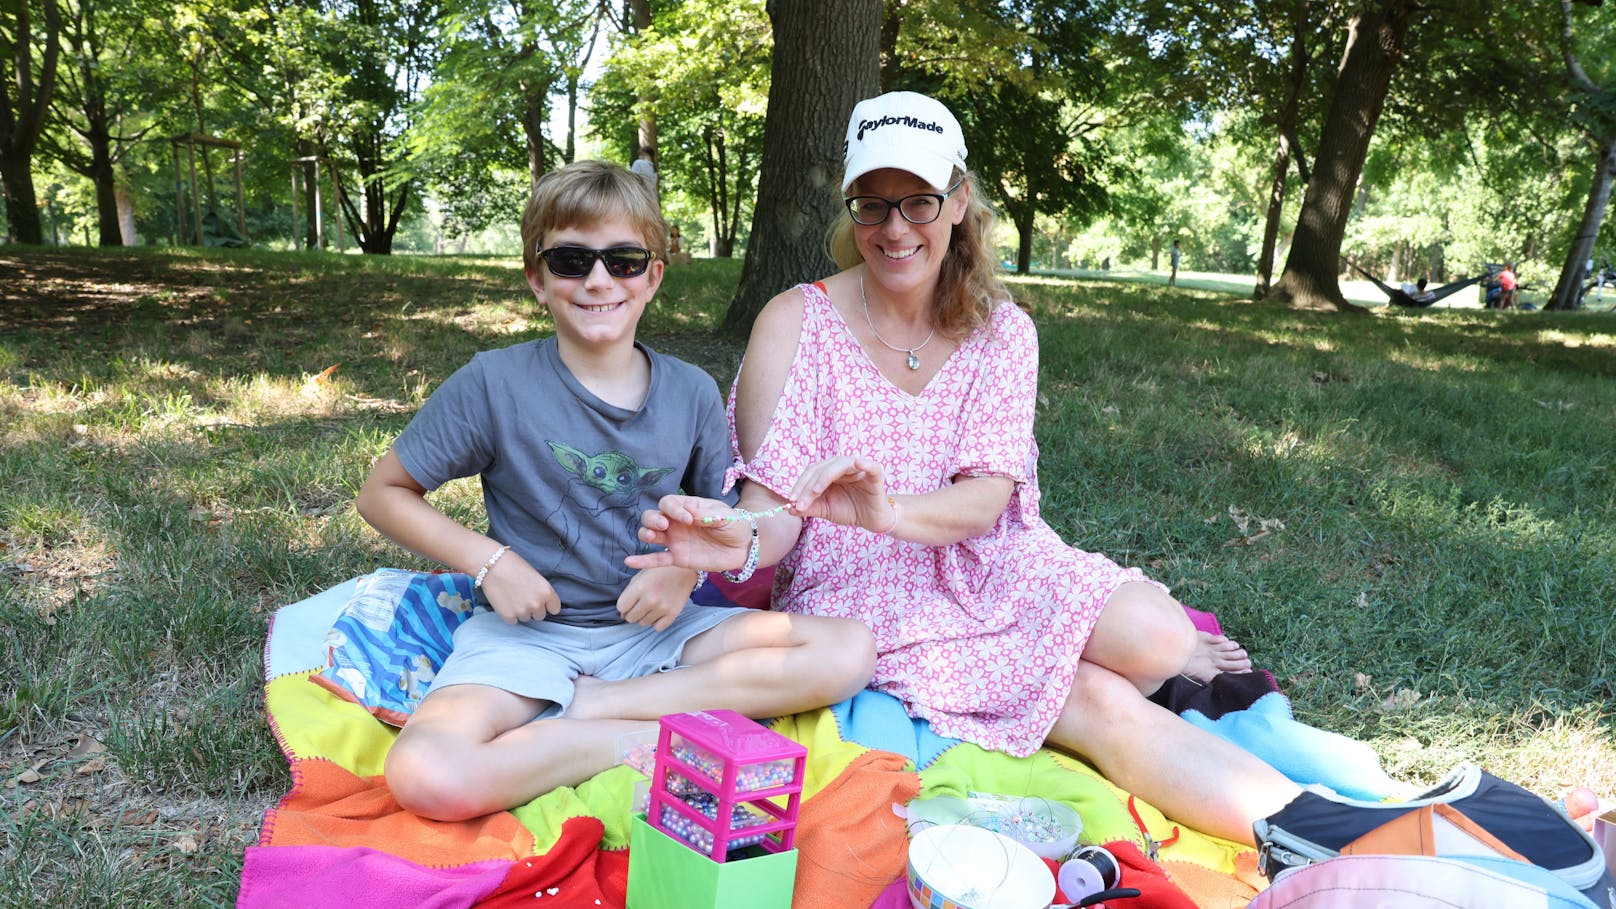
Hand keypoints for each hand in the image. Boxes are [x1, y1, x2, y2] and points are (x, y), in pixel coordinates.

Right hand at [478, 550, 561, 623]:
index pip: (555, 609)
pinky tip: (505, 601)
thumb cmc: (515, 566)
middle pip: (540, 615)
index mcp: (547, 593)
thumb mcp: (536, 577)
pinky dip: (510, 614)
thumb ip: (541, 592)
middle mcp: (537, 604)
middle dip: (533, 609)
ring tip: (512, 597)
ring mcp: (522, 612)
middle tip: (523, 597)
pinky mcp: (508, 617)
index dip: (547, 605)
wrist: (493, 565)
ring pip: (526, 618)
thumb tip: (542, 604)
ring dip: (521, 611)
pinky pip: (513, 621)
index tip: (541, 601)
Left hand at [617, 566, 696, 630]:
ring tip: (650, 606)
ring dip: (644, 616)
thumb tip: (622, 613)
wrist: (684, 570)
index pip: (621, 607)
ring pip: (643, 623)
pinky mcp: (673, 614)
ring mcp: (662, 608)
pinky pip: (657, 627)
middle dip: (631, 612)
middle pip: (631, 618)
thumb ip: (628, 592)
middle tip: (639, 605)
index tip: (629, 602)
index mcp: (640, 587)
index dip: (623, 605)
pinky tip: (658, 612)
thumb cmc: (660, 571)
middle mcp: (651, 599)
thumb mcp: (640, 575)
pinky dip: (656, 622)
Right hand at [626, 494, 751, 570]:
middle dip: (652, 519)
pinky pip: (656, 560)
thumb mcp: (725, 516)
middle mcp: (676, 523)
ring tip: (651, 537)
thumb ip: (708, 514)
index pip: (668, 503)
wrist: (743, 547)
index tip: (689, 519)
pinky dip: (642, 561)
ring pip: (650, 535)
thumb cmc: (734, 525)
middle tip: (664, 525)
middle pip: (652, 516)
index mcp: (687, 508)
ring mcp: (675, 541)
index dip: (673, 509)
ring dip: (645, 534)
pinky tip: (629, 561)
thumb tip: (690, 515)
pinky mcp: (677, 558)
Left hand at [789, 456, 896, 532]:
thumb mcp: (825, 510)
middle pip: (821, 468)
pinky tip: (859, 464)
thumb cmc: (850, 510)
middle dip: (807, 486)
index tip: (791, 501)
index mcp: (830, 471)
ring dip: (824, 478)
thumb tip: (788, 509)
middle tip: (800, 503)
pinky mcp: (875, 476)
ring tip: (815, 492)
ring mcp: (859, 469)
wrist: (871, 520)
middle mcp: (843, 466)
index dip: (800, 485)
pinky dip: (866, 464)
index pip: (811, 472)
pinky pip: (872, 467)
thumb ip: (809, 507)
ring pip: (839, 465)